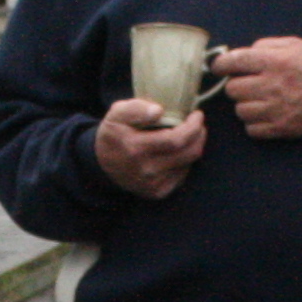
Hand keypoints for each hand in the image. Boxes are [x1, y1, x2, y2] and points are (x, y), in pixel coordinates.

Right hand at [94, 98, 208, 198]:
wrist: (102, 165)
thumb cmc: (114, 134)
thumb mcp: (116, 114)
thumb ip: (135, 108)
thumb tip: (159, 111)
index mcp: (136, 148)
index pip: (176, 139)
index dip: (193, 127)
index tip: (197, 114)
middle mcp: (146, 170)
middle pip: (188, 153)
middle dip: (199, 136)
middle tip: (198, 124)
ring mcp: (153, 184)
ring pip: (188, 163)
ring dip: (193, 147)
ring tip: (188, 135)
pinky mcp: (158, 192)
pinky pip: (182, 175)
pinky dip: (184, 161)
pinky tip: (176, 152)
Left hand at [211, 36, 301, 138]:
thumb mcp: (295, 45)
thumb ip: (266, 45)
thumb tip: (241, 53)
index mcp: (274, 61)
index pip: (234, 62)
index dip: (221, 64)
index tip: (219, 67)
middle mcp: (272, 85)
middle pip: (232, 89)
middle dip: (238, 85)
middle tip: (250, 84)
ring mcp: (275, 109)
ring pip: (240, 110)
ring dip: (246, 105)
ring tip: (261, 99)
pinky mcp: (280, 128)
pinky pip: (251, 129)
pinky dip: (255, 123)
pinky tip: (267, 114)